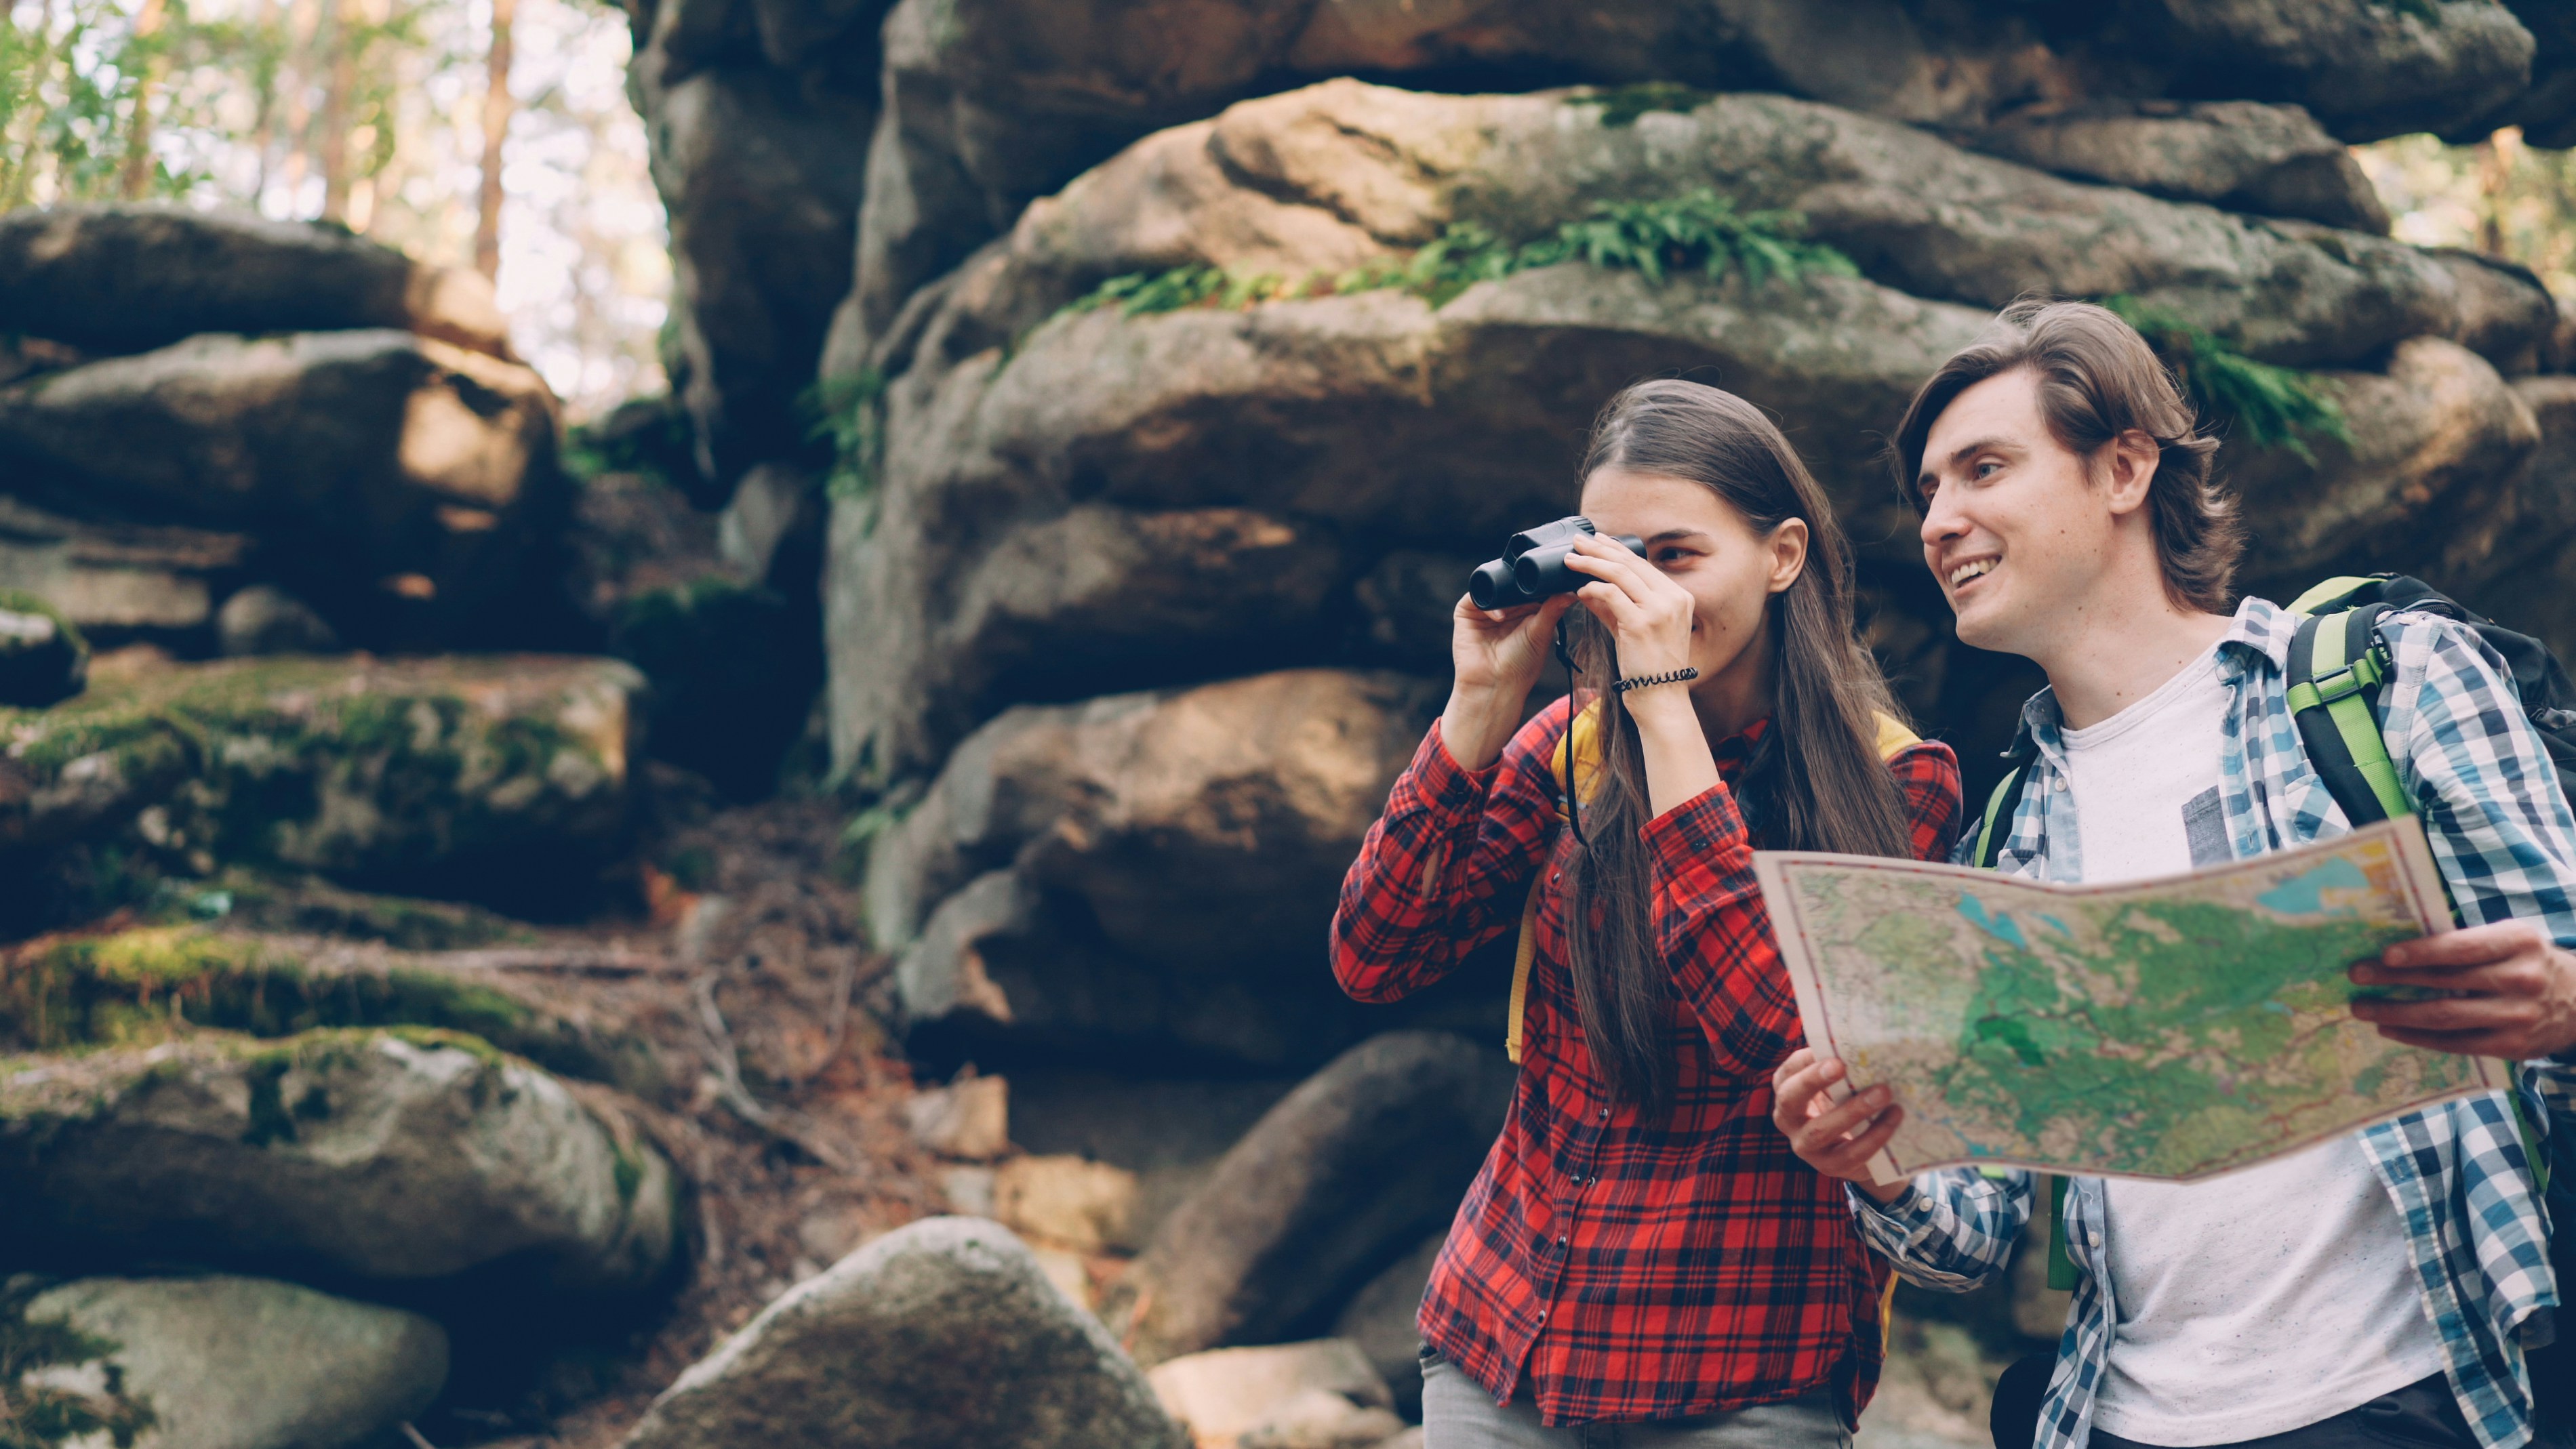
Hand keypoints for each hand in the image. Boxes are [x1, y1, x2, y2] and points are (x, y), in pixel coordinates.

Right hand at [1438, 592, 1573, 771]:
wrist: (1495, 685)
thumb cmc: (1521, 666)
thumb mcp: (1541, 633)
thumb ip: (1552, 609)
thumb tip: (1571, 592)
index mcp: (1526, 611)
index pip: (1530, 587)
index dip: (1538, 582)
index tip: (1548, 578)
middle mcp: (1505, 608)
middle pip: (1511, 583)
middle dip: (1520, 583)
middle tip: (1531, 585)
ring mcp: (1485, 609)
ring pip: (1493, 587)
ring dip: (1504, 591)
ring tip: (1516, 604)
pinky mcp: (1466, 613)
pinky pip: (1475, 596)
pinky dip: (1487, 602)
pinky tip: (1499, 617)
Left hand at [1561, 534, 1695, 687]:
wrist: (1660, 700)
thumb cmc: (1647, 668)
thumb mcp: (1632, 630)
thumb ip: (1612, 608)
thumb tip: (1587, 588)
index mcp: (1679, 597)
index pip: (1642, 564)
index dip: (1616, 549)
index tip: (1596, 540)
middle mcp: (1673, 599)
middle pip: (1630, 563)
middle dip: (1600, 549)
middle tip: (1577, 541)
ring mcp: (1659, 610)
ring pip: (1619, 573)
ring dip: (1591, 563)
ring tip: (1571, 559)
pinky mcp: (1642, 624)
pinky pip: (1611, 594)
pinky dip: (1592, 589)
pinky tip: (1579, 590)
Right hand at [1772, 1048, 1907, 1202]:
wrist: (1859, 1152)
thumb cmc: (1844, 1105)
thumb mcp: (1837, 1087)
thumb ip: (1841, 1070)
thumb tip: (1864, 1042)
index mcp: (1787, 1094)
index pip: (1785, 1075)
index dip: (1802, 1062)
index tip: (1823, 1049)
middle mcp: (1788, 1121)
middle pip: (1790, 1100)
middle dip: (1812, 1081)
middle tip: (1840, 1065)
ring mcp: (1806, 1147)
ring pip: (1820, 1130)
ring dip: (1853, 1110)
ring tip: (1883, 1093)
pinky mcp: (1830, 1167)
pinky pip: (1851, 1154)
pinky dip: (1874, 1136)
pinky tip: (1893, 1118)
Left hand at [2348, 920, 2575, 1059]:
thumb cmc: (2527, 962)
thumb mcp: (2509, 939)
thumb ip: (2466, 941)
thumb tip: (2399, 947)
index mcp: (2518, 942)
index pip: (2463, 947)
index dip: (2422, 952)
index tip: (2385, 955)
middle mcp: (2521, 979)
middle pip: (2447, 982)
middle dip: (2394, 980)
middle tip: (2357, 976)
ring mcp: (2518, 1016)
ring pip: (2446, 1016)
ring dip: (2397, 1013)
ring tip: (2362, 1008)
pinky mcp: (2512, 1046)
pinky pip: (2455, 1043)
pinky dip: (2418, 1037)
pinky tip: (2391, 1030)